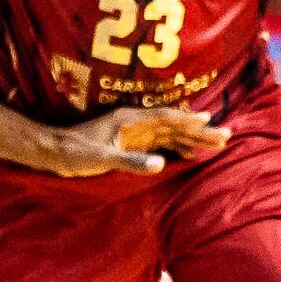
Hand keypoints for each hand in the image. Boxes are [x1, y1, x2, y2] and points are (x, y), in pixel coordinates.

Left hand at [41, 105, 227, 176]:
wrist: (54, 152)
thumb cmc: (75, 154)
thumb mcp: (102, 158)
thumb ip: (131, 161)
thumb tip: (161, 163)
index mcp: (130, 120)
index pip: (166, 118)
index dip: (188, 119)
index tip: (209, 120)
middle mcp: (134, 123)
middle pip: (173, 124)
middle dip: (200, 130)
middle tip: (226, 134)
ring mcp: (133, 132)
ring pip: (170, 133)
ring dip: (192, 137)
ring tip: (216, 143)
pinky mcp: (130, 143)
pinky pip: (160, 143)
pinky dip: (177, 147)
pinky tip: (188, 153)